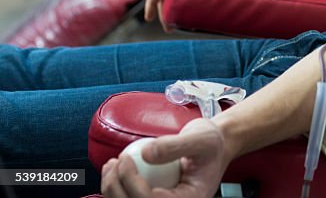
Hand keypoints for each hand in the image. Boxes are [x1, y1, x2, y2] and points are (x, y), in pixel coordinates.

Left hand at [100, 118, 230, 197]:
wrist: (214, 149)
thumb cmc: (211, 143)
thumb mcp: (202, 138)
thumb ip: (176, 145)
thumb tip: (145, 153)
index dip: (132, 182)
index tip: (125, 158)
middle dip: (116, 188)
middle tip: (114, 162)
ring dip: (111, 189)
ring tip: (111, 165)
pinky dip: (117, 187)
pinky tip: (114, 170)